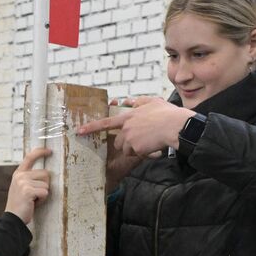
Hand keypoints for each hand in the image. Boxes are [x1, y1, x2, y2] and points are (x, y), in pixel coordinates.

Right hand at [5, 147, 51, 223]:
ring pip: (46, 184)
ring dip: (43, 194)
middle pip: (45, 173)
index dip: (40, 152)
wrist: (12, 218)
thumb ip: (30, 178)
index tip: (49, 151)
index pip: (30, 157)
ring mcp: (23, 183)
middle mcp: (20, 176)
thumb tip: (47, 172)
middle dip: (45, 185)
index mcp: (18, 173)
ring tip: (33, 200)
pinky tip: (33, 203)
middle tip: (35, 195)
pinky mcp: (28, 191)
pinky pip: (45, 192)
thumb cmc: (20, 204)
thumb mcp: (22, 187)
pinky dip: (42, 200)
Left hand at [76, 97, 194, 157]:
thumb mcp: (152, 102)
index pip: (105, 123)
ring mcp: (130, 139)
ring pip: (126, 149)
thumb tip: (129, 101)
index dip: (91, 127)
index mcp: (128, 117)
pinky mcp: (137, 148)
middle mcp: (126, 128)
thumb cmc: (167, 113)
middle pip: (118, 142)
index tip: (79, 131)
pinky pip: (136, 155)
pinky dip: (143, 153)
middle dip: (126, 143)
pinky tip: (153, 147)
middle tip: (142, 139)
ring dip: (135, 149)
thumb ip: (138, 102)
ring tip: (149, 141)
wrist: (176, 126)